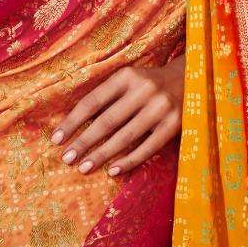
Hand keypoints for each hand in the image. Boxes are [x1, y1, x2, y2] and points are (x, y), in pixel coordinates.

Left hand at [50, 54, 183, 176]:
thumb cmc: (148, 83)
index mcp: (126, 75)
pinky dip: (129, 160)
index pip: (92, 101)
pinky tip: (112, 170)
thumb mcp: (128, 80)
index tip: (56, 139)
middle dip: (83, 141)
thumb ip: (106, 97)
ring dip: (102, 154)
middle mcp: (143, 90)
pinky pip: (148, 148)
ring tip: (83, 167)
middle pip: (107, 121)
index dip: (72, 121)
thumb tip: (74, 124)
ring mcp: (160, 108)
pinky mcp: (174, 125)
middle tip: (66, 159)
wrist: (191, 80)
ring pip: (125, 136)